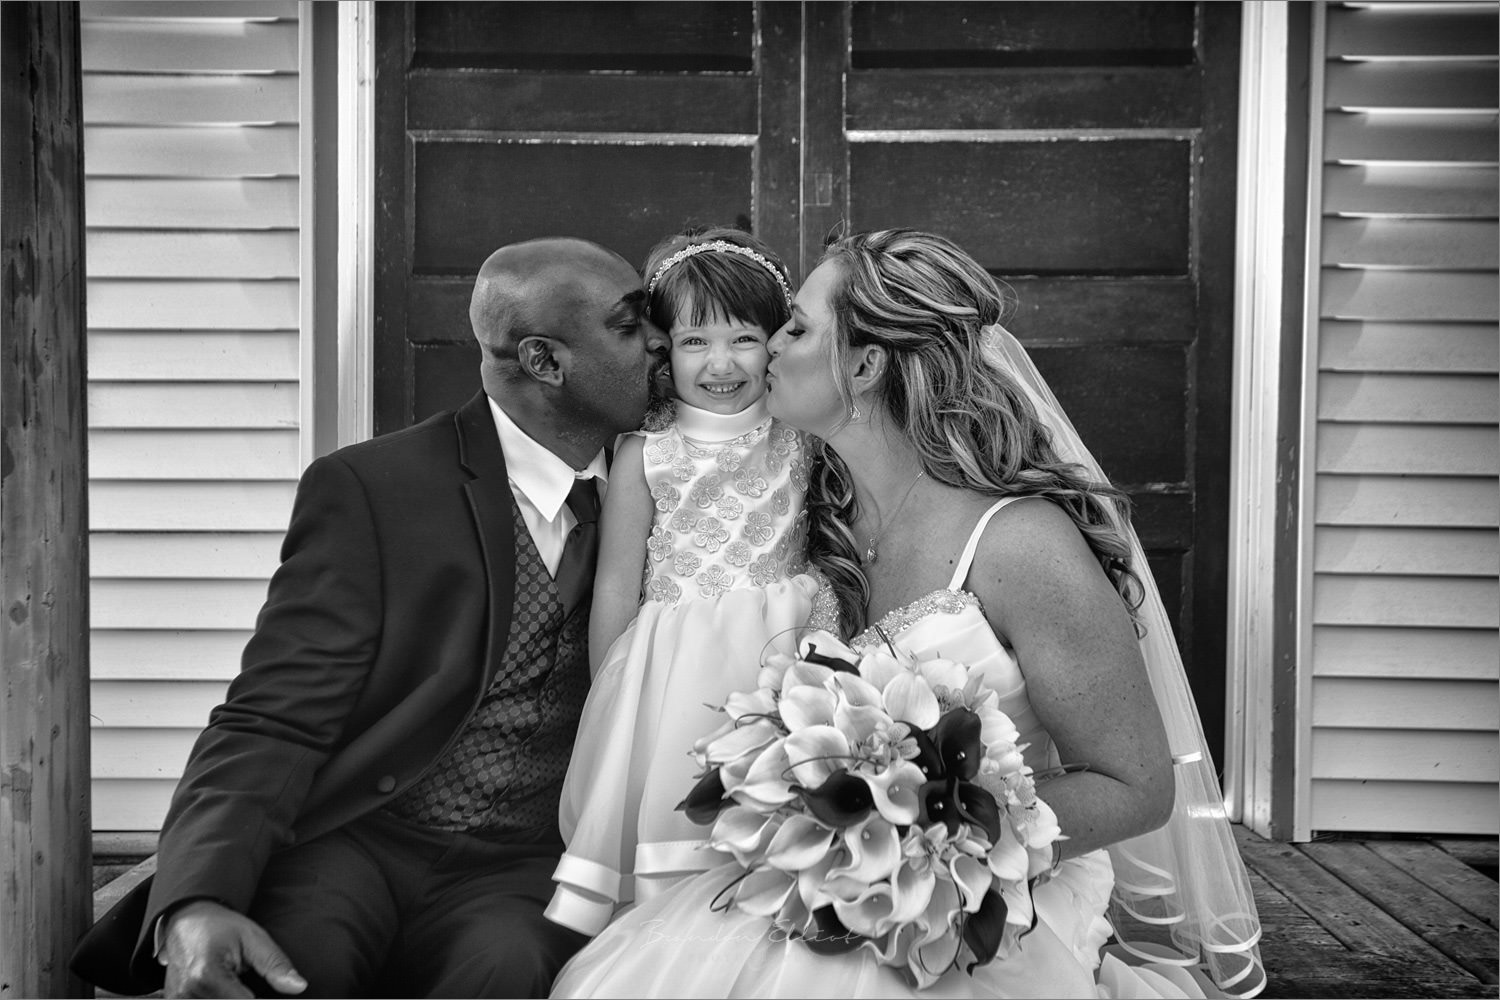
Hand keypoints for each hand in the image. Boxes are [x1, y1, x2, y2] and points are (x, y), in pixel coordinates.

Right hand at [160, 900, 307, 997]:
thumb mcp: (254, 938)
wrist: (185, 919)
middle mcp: (187, 993)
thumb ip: (276, 965)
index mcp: (208, 976)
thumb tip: (300, 987)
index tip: (272, 992)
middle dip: (248, 997)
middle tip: (249, 978)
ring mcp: (178, 999)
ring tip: (237, 981)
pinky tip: (227, 989)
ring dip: (234, 997)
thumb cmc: (221, 926)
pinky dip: (220, 998)